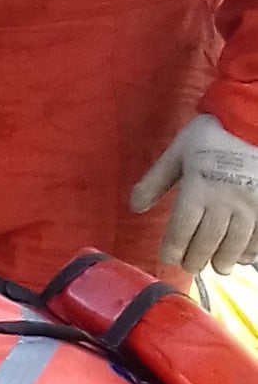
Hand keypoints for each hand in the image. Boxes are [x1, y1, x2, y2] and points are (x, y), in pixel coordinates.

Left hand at [131, 113, 257, 274]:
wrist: (251, 118)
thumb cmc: (213, 133)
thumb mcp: (179, 151)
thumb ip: (156, 180)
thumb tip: (136, 207)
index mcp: (197, 189)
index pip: (179, 233)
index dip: (172, 252)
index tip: (170, 257)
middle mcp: (222, 201)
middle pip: (205, 245)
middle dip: (195, 260)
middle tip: (191, 264)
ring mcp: (248, 205)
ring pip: (233, 246)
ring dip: (222, 261)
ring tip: (217, 266)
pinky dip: (249, 252)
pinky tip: (243, 256)